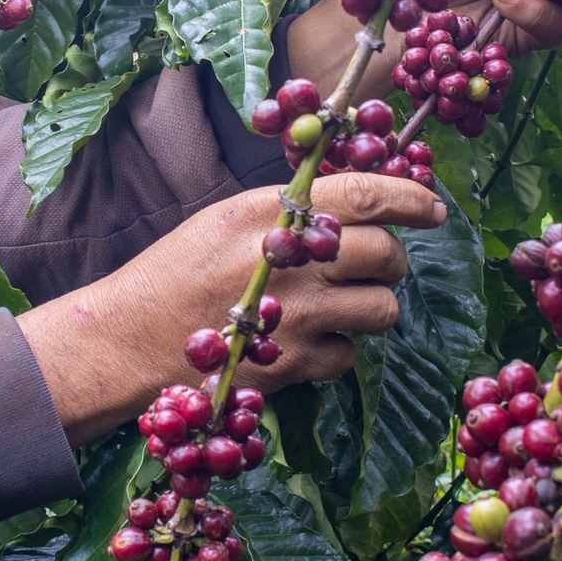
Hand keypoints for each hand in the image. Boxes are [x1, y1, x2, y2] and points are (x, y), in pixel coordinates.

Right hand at [16, 175, 445, 444]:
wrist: (128, 340)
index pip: (369, 195)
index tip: (433, 207)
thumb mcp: (227, 218)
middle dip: (394, 259)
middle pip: (387, 253)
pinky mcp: (291, 365)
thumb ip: (289, 209)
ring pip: (382, 309)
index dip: (414, 199)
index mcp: (272, 212)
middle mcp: (291, 261)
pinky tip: (306, 340)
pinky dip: (338, 349)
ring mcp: (295, 316)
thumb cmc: (176, 273)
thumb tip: (357, 200)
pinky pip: (349, 355)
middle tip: (379, 262)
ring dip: (374, 306)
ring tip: (344, 303)